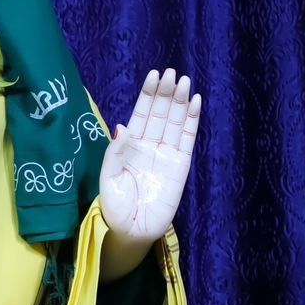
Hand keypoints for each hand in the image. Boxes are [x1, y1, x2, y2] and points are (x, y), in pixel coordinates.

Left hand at [99, 68, 200, 240]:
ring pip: (175, 122)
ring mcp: (167, 154)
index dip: (148, 95)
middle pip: (160, 113)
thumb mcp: (108, 179)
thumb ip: (115, 152)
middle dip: (165, 92)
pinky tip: (195, 102)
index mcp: (131, 145)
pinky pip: (188, 139)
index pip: (142, 113)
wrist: (132, 231)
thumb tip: (122, 126)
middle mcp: (150, 145)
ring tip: (184, 82)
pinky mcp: (181, 165)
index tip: (154, 75)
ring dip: (180, 101)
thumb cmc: (115, 207)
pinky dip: (192, 121)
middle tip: (171, 73)